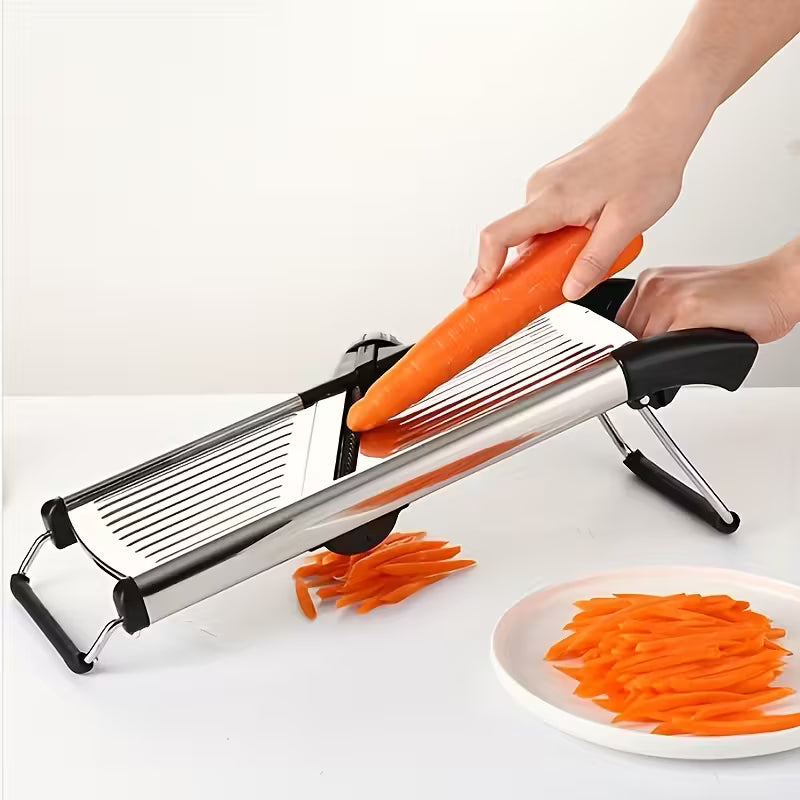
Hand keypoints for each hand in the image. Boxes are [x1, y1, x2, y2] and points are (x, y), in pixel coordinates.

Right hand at [465, 100, 700, 300]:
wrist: (658, 125)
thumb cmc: (647, 163)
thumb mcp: (626, 223)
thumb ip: (594, 261)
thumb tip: (570, 291)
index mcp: (552, 199)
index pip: (498, 236)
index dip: (483, 268)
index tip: (477, 291)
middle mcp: (541, 189)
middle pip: (516, 241)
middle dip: (532, 269)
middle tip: (562, 283)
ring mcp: (547, 185)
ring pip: (534, 233)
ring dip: (553, 252)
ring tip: (594, 246)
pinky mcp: (556, 184)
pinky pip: (545, 220)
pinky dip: (559, 237)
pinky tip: (591, 233)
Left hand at [615, 246, 799, 344]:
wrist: (776, 284)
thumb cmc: (739, 297)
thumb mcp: (684, 302)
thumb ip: (657, 319)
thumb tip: (636, 350)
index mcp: (650, 281)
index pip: (617, 325)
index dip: (627, 346)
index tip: (641, 355)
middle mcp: (654, 285)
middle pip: (625, 338)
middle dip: (643, 355)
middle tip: (672, 354)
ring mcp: (668, 296)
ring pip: (641, 347)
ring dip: (661, 358)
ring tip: (689, 348)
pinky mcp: (687, 310)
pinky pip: (662, 349)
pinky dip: (675, 358)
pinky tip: (697, 348)